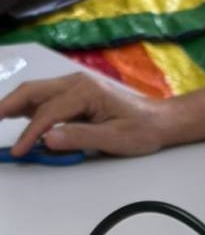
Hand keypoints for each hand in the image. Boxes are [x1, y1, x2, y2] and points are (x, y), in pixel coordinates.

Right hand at [0, 73, 174, 157]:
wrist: (160, 120)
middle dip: (8, 106)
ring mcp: (74, 86)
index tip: (18, 151)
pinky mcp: (76, 93)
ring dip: (16, 105)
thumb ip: (80, 138)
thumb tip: (48, 139)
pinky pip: (47, 98)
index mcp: (85, 92)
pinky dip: (31, 107)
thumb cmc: (142, 130)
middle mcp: (75, 83)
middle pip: (32, 92)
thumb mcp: (114, 139)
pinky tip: (20, 118)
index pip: (48, 113)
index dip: (30, 134)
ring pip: (36, 93)